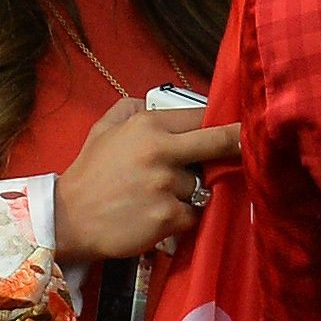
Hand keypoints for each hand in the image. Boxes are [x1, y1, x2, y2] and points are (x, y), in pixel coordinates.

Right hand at [53, 100, 241, 262]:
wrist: (67, 219)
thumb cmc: (89, 175)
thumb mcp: (104, 130)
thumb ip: (131, 109)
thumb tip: (154, 100)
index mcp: (147, 125)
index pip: (199, 116)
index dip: (220, 121)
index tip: (239, 124)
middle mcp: (160, 151)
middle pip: (217, 142)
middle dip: (239, 142)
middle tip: (253, 143)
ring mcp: (165, 185)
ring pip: (201, 187)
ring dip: (188, 194)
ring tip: (157, 198)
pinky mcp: (168, 217)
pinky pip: (192, 215)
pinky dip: (180, 219)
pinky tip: (156, 217)